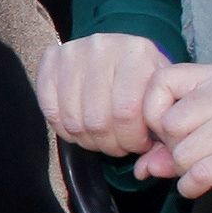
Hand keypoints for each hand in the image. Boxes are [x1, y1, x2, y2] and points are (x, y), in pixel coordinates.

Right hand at [38, 33, 167, 156]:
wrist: (120, 53)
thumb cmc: (144, 80)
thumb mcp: (161, 96)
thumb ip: (161, 131)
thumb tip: (148, 166)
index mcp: (137, 52)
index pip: (126, 112)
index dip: (132, 140)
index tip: (139, 144)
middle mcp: (102, 46)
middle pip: (97, 120)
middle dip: (110, 144)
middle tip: (119, 145)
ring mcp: (72, 52)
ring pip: (73, 121)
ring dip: (88, 140)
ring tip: (102, 137)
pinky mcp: (50, 60)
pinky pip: (51, 112)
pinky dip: (66, 130)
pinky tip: (82, 128)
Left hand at [134, 57, 211, 204]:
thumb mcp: (207, 136)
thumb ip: (170, 146)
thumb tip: (142, 167)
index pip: (161, 81)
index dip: (151, 113)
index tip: (163, 135)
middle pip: (171, 122)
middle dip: (173, 150)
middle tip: (192, 157)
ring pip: (185, 151)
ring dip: (186, 171)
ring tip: (203, 169)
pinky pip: (204, 170)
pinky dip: (194, 185)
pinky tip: (199, 186)